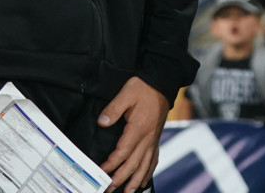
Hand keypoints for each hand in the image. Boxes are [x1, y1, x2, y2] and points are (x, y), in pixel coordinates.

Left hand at [99, 77, 167, 192]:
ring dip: (136, 180)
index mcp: (138, 128)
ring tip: (129, 191)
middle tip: (110, 189)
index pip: (123, 152)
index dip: (112, 164)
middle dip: (122, 178)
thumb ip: (113, 109)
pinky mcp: (156, 138)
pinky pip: (154, 159)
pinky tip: (145, 179)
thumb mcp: (127, 93)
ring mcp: (153, 139)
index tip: (102, 172)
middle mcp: (147, 137)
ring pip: (145, 165)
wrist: (163, 83)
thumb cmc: (144, 87)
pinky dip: (149, 171)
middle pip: (134, 163)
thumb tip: (102, 122)